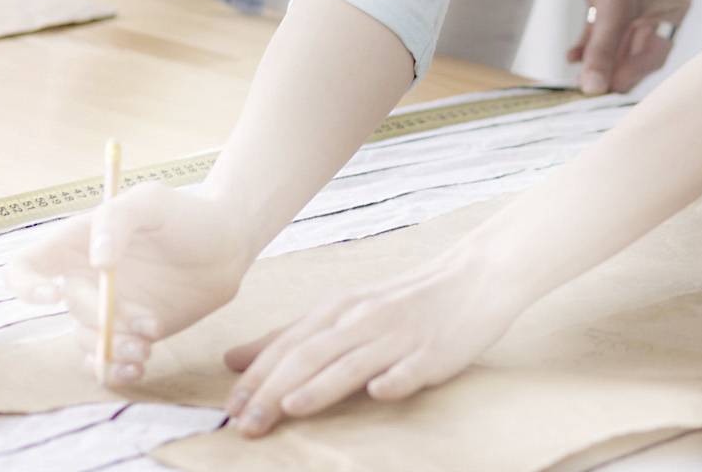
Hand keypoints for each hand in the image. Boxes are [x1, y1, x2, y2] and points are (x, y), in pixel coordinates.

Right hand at [7, 183, 254, 387]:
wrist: (228, 245)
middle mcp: (86, 278)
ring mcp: (106, 308)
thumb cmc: (186, 214)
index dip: (25, 286)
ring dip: (112, 351)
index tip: (53, 296)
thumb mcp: (151, 202)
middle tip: (149, 322)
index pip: (26, 266)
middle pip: (70, 309)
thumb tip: (97, 260)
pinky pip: (105, 362)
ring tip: (147, 349)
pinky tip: (139, 368)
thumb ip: (118, 220)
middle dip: (105, 320)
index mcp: (78, 242)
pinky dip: (115, 371)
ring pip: (86, 341)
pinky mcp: (128, 333)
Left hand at [218, 244, 518, 434]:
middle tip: (246, 425)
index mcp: (339, 310)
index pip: (288, 345)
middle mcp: (363, 320)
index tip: (228, 408)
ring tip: (290, 408)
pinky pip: (412, 368)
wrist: (473, 277)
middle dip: (275, 390)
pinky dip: (394, 379)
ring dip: (321, 386)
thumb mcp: (344, 311)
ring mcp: (399, 336)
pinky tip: (379, 392)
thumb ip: (292, 337)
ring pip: (354, 362)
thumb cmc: (404, 301)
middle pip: (312, 355)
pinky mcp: (434, 352)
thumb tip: (235, 359)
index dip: (257, 376)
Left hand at [552, 0, 690, 94]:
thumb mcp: (611, 6)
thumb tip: (594, 88)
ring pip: (615, 45)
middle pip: (634, 53)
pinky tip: (572, 55)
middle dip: (612, 69)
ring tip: (578, 73)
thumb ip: (603, 50)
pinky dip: (587, 45)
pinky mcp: (606, 0)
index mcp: (673, 7)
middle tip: (589, 86)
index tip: (606, 91)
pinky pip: (600, 33)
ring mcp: (630, 5)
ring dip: (597, 59)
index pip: (655, 54)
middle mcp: (656, 8)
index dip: (631, 74)